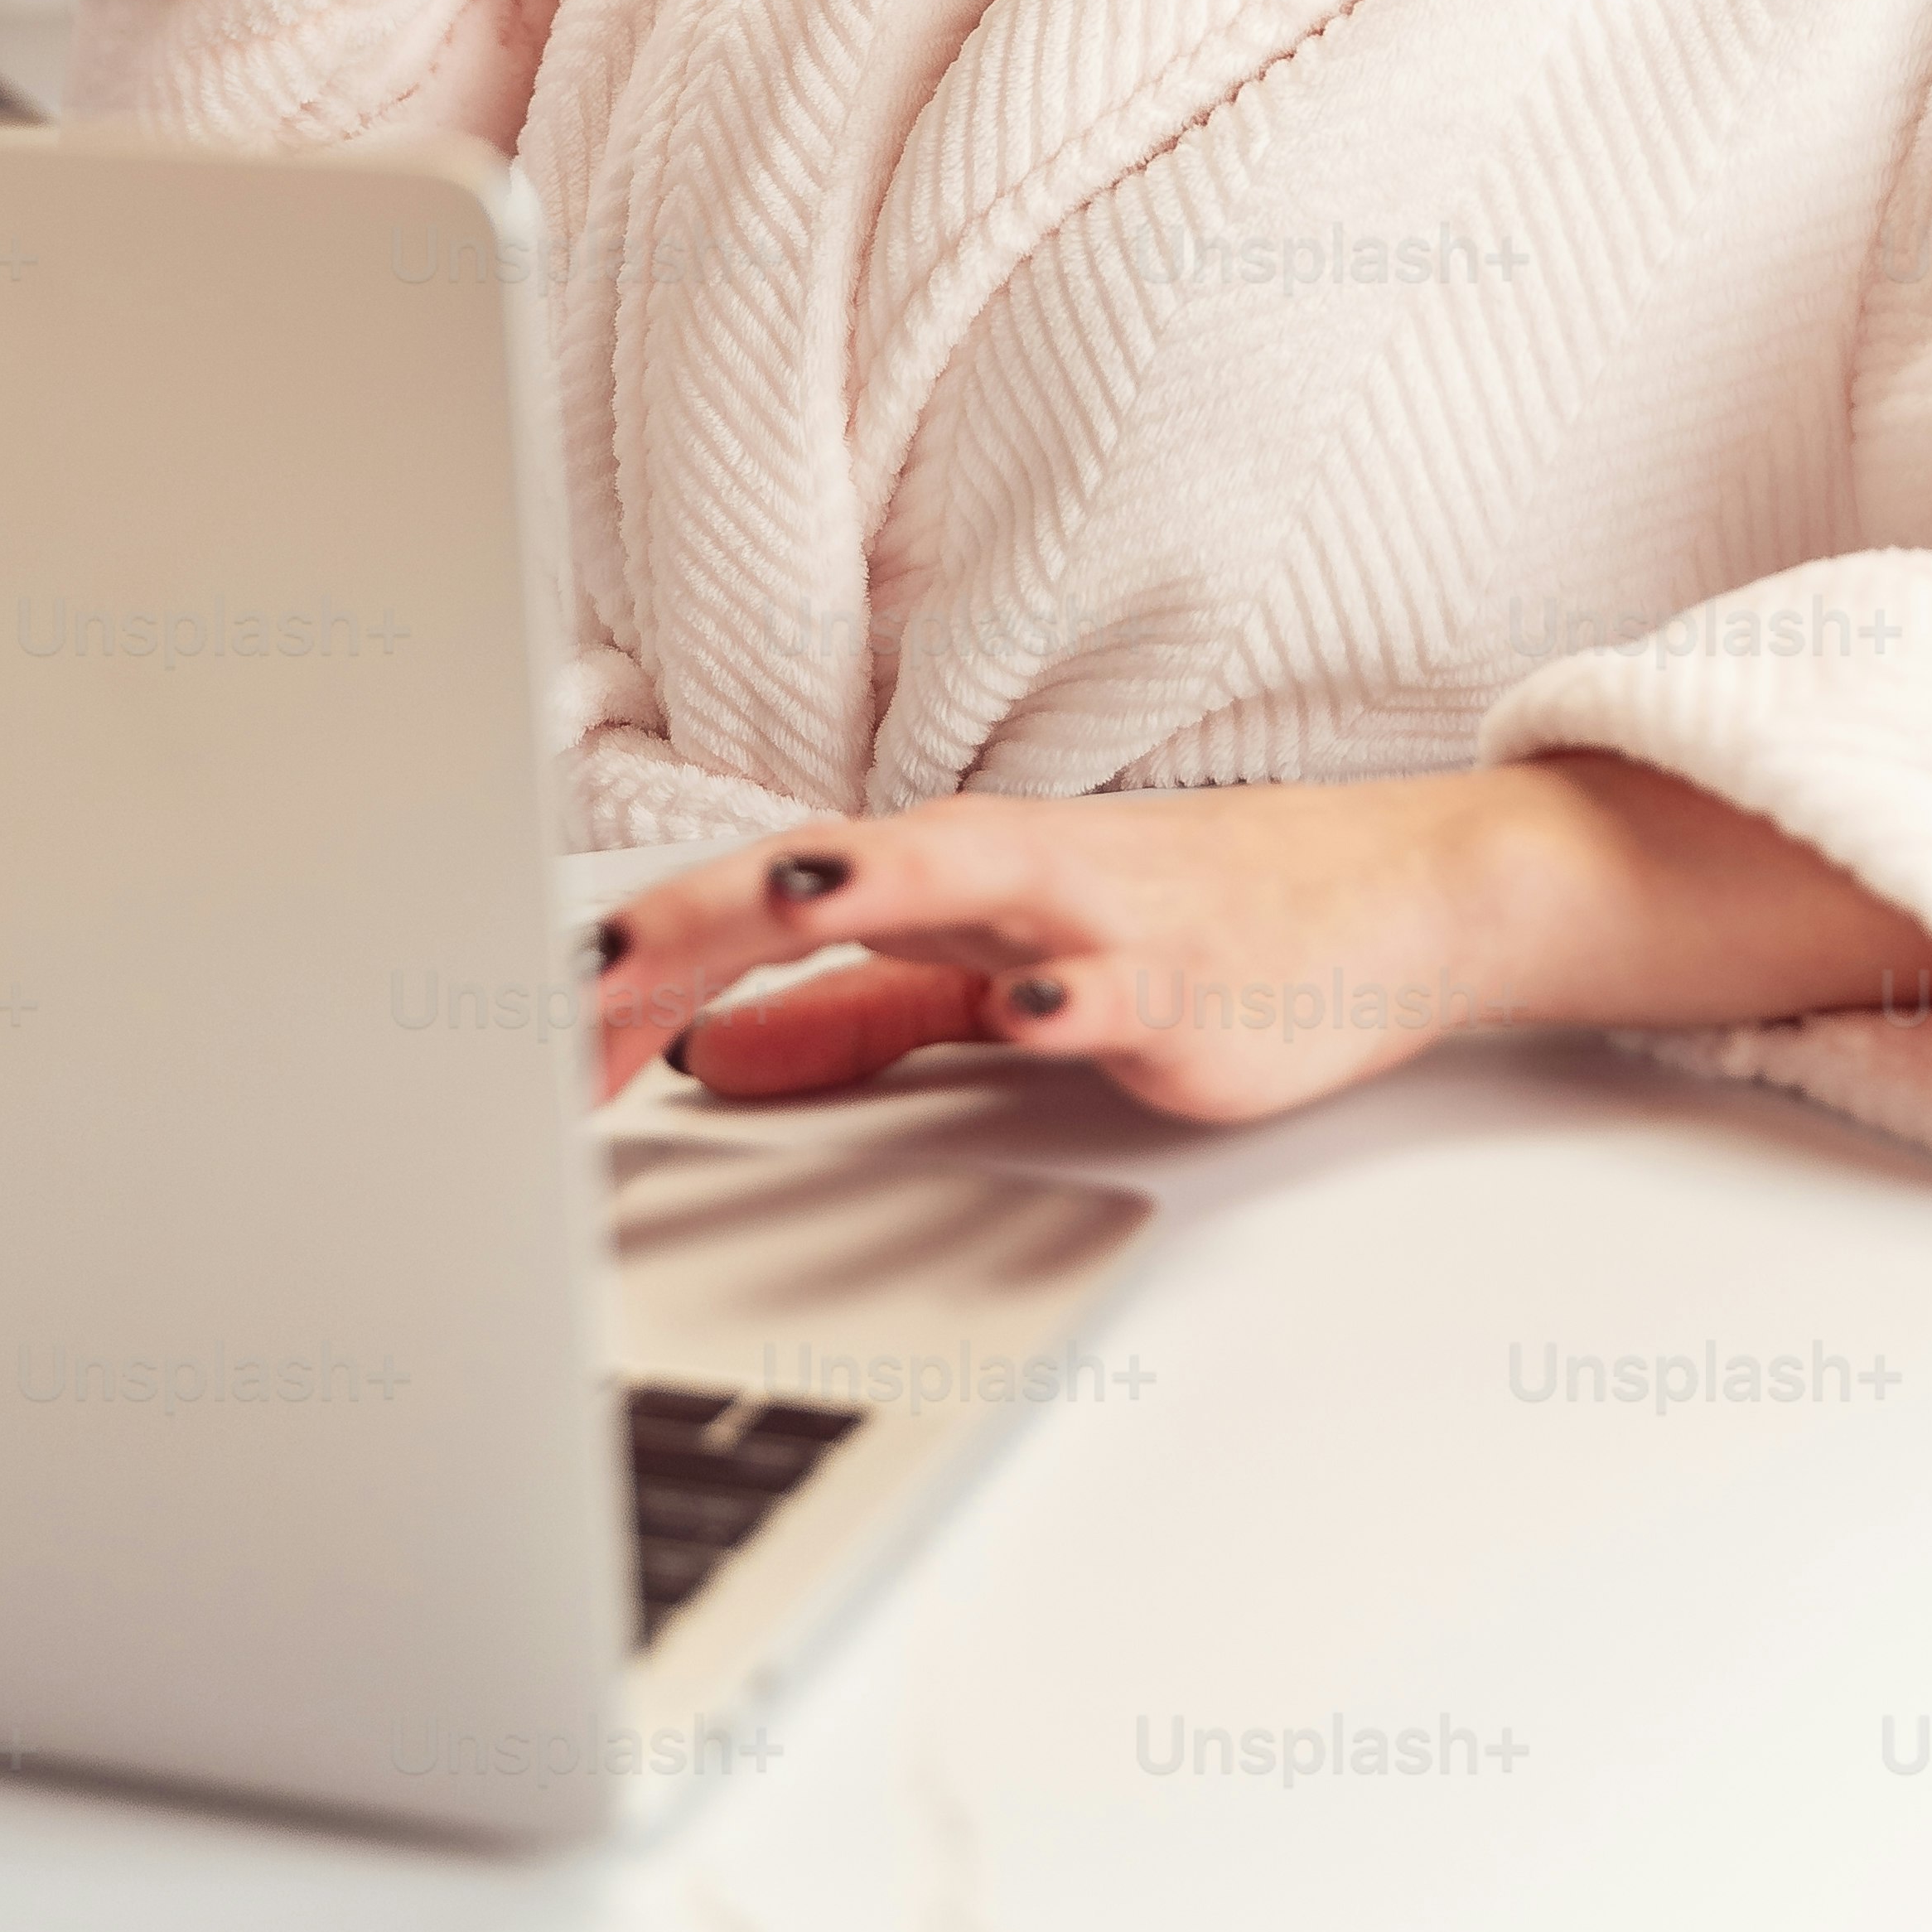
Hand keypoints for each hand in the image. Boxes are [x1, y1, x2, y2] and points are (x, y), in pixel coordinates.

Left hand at [592, 759, 1931, 1135]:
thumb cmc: (1199, 929)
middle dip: (697, 925)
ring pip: (960, 885)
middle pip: (820, 873)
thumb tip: (714, 1060)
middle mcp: (1004, 871)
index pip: (759, 901)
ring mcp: (1099, 917)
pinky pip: (1123, 978)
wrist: (1400, 900)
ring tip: (768, 904)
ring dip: (861, 893)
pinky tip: (1029, 1000)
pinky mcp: (1195, 979)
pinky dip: (1072, 983)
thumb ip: (862, 1018)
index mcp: (942, 872)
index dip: (644, 960)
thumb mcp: (998, 977)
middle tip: (579, 978)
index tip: (530, 1025)